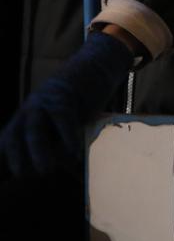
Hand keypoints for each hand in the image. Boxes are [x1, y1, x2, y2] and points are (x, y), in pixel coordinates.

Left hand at [1, 30, 134, 178]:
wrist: (96, 63)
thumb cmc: (82, 98)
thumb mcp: (64, 120)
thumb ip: (60, 142)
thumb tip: (71, 171)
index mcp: (24, 117)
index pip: (5, 142)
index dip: (4, 160)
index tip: (9, 177)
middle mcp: (29, 109)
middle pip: (12, 136)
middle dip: (15, 157)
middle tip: (24, 176)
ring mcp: (45, 99)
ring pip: (33, 128)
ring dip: (37, 150)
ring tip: (46, 170)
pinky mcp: (65, 93)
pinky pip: (62, 117)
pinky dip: (67, 135)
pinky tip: (74, 151)